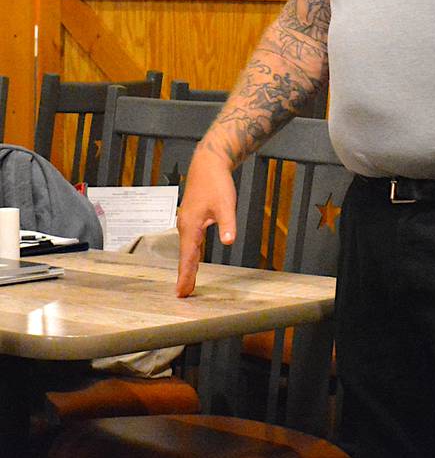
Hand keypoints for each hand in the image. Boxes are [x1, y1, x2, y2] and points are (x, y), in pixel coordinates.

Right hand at [176, 147, 237, 296]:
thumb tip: (228, 241)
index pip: (188, 256)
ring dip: (187, 266)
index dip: (185, 275)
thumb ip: (227, 224)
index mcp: (191, 225)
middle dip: (184, 275)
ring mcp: (187, 221)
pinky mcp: (192, 218)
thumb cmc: (215, 182)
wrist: (208, 163)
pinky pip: (190, 241)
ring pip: (186, 249)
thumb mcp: (225, 204)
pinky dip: (190, 254)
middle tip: (183, 294)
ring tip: (187, 283)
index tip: (182, 291)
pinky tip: (194, 260)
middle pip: (184, 256)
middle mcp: (185, 225)